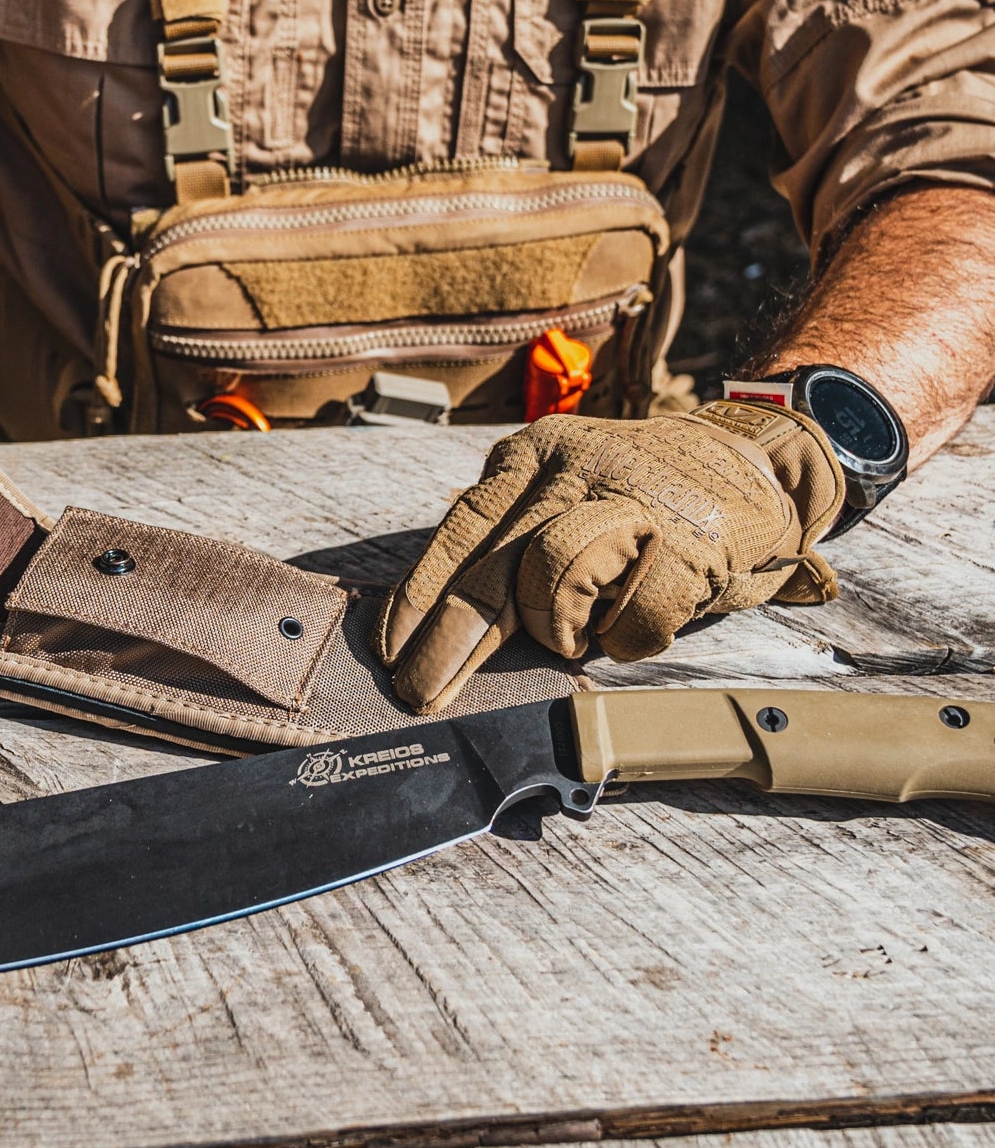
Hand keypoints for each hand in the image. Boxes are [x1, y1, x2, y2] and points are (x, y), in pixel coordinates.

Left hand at [378, 401, 844, 713]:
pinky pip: (632, 611)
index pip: (458, 529)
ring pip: (552, 573)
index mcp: (529, 456)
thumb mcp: (564, 498)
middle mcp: (569, 465)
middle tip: (422, 691)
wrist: (757, 459)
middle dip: (452, 639)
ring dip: (554, 628)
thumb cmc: (647, 498)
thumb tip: (437, 620)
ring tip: (569, 641)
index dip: (420, 592)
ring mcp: (629, 494)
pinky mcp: (687, 535)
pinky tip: (628, 629)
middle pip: (492, 562)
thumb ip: (511, 542)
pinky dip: (626, 637)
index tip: (390, 646)